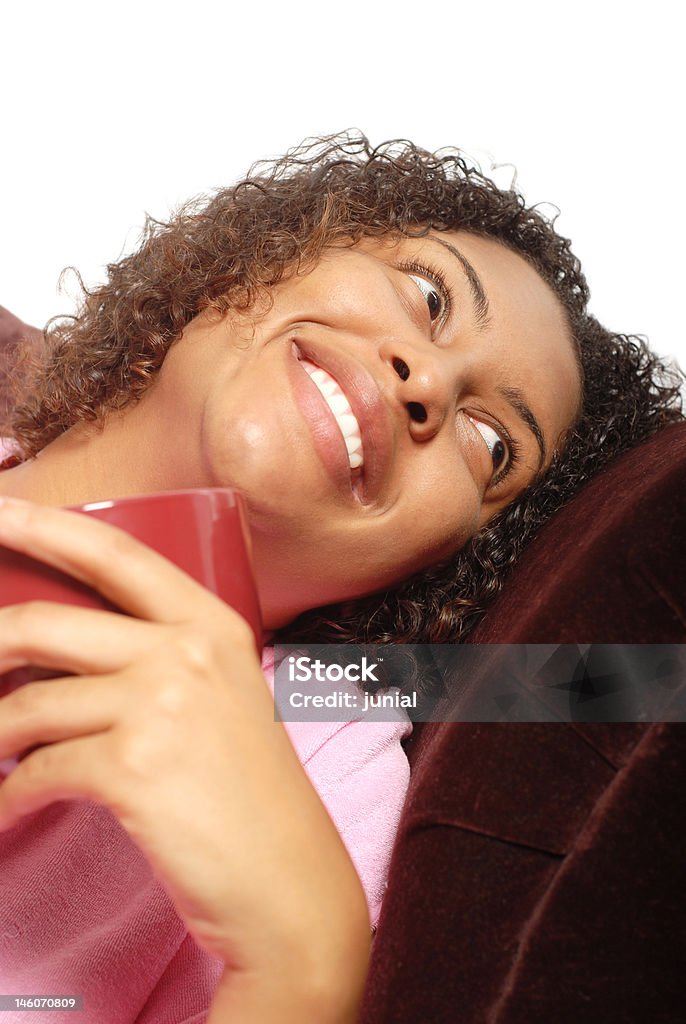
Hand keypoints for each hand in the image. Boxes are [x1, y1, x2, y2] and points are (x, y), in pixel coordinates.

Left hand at [0, 497, 369, 1020]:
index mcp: (212, 624)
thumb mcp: (220, 705)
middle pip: (44, 624)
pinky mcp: (133, 764)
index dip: (43, 526)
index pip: (113, 554)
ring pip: (27, 703)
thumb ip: (158, 667)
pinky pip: (35, 770)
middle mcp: (186, 649)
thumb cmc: (250, 800)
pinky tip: (8, 812)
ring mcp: (161, 703)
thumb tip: (50, 663)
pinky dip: (9, 796)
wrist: (289, 885)